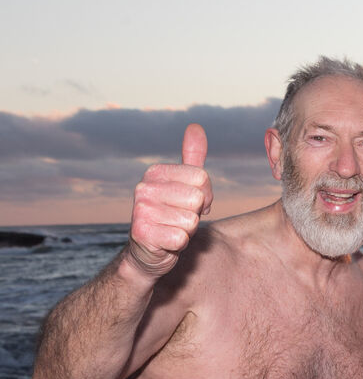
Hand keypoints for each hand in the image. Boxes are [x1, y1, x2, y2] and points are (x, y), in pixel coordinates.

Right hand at [126, 124, 213, 276]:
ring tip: (173, 229)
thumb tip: (195, 127)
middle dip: (196, 214)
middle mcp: (143, 188)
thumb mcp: (184, 184)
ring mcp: (140, 210)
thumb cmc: (172, 215)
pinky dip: (179, 244)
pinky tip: (167, 243)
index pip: (201, 177)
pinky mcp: (142, 234)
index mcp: (155, 172)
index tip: (192, 204)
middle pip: (197, 198)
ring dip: (188, 230)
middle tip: (181, 219)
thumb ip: (192, 157)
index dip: (205, 195)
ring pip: (191, 220)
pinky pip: (181, 238)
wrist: (149, 252)